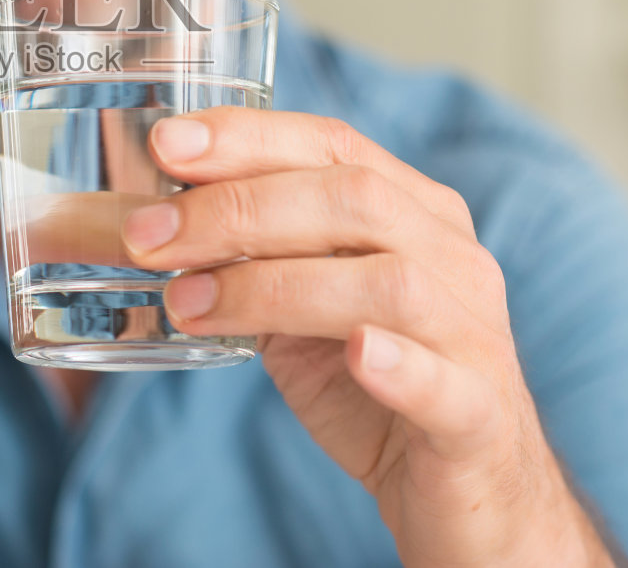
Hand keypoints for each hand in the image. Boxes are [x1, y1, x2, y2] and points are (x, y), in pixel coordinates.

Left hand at [121, 107, 617, 567]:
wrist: (464, 488)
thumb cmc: (371, 385)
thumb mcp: (302, 309)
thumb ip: (251, 260)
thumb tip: (148, 224)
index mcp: (415, 213)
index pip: (334, 146)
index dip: (248, 138)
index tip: (167, 144)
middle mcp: (453, 258)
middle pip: (353, 199)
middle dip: (237, 209)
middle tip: (149, 237)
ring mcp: (473, 334)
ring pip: (388, 283)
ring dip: (273, 285)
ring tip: (189, 305)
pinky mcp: (478, 416)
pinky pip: (444, 382)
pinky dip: (397, 363)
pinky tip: (355, 352)